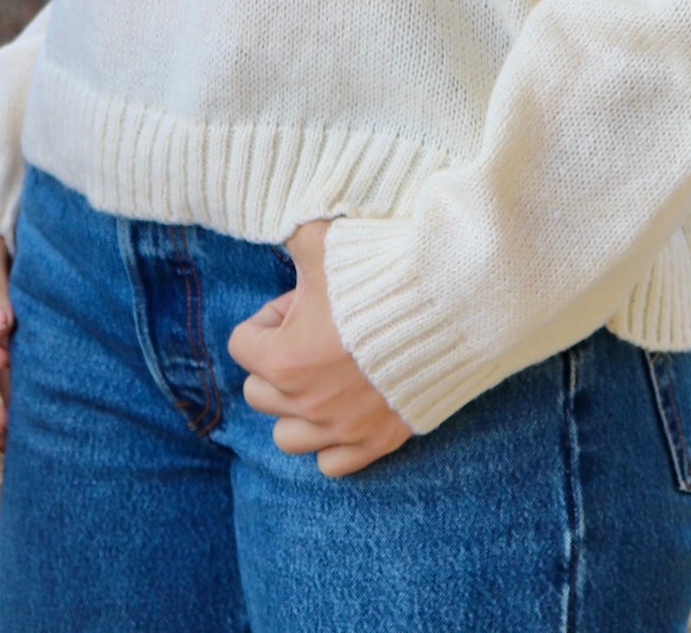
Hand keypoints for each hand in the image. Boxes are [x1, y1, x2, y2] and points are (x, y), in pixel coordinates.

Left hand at [227, 218, 413, 477]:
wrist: (449, 306)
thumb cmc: (380, 272)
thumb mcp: (324, 239)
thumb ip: (291, 234)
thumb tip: (279, 226)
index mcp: (284, 358)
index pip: (241, 343)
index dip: (269, 318)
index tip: (302, 302)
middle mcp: (306, 402)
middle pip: (259, 391)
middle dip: (279, 360)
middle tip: (315, 333)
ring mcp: (340, 428)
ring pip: (287, 436)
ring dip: (297, 407)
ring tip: (325, 375)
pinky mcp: (375, 443)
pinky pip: (329, 464)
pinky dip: (331, 441)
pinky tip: (347, 406)